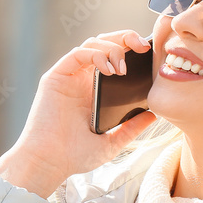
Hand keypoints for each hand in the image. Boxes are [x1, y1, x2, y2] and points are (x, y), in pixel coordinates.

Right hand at [0, 30, 156, 197]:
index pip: (114, 58)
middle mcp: (81, 79)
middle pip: (105, 44)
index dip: (131, 49)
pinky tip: (109, 70)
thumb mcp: (112, 142)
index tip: (150, 53)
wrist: (50, 163)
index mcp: (94, 91)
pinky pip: (77, 54)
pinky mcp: (56, 77)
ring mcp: (68, 77)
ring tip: (123, 69)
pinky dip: (96, 55)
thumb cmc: (75, 156)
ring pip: (92, 44)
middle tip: (143, 47)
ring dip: (113, 48)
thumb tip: (153, 115)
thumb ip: (131, 128)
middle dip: (126, 39)